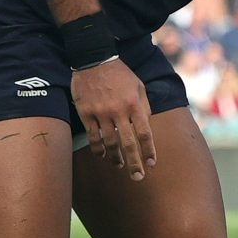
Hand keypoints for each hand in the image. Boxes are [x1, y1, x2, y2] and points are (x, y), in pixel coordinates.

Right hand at [72, 58, 154, 178]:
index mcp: (135, 105)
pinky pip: (92, 136)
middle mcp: (119, 111)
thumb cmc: (120, 74)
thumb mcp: (139, 86)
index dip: (149, 150)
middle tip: (138, 177)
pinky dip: (97, 148)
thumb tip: (146, 126)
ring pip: (110, 142)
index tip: (151, 163)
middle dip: (134, 163)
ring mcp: (101, 113)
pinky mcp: (86, 113)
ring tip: (119, 167)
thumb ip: (144, 107)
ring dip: (115, 158)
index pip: (145, 133)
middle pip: (128, 143)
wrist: (94, 60)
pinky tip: (101, 155)